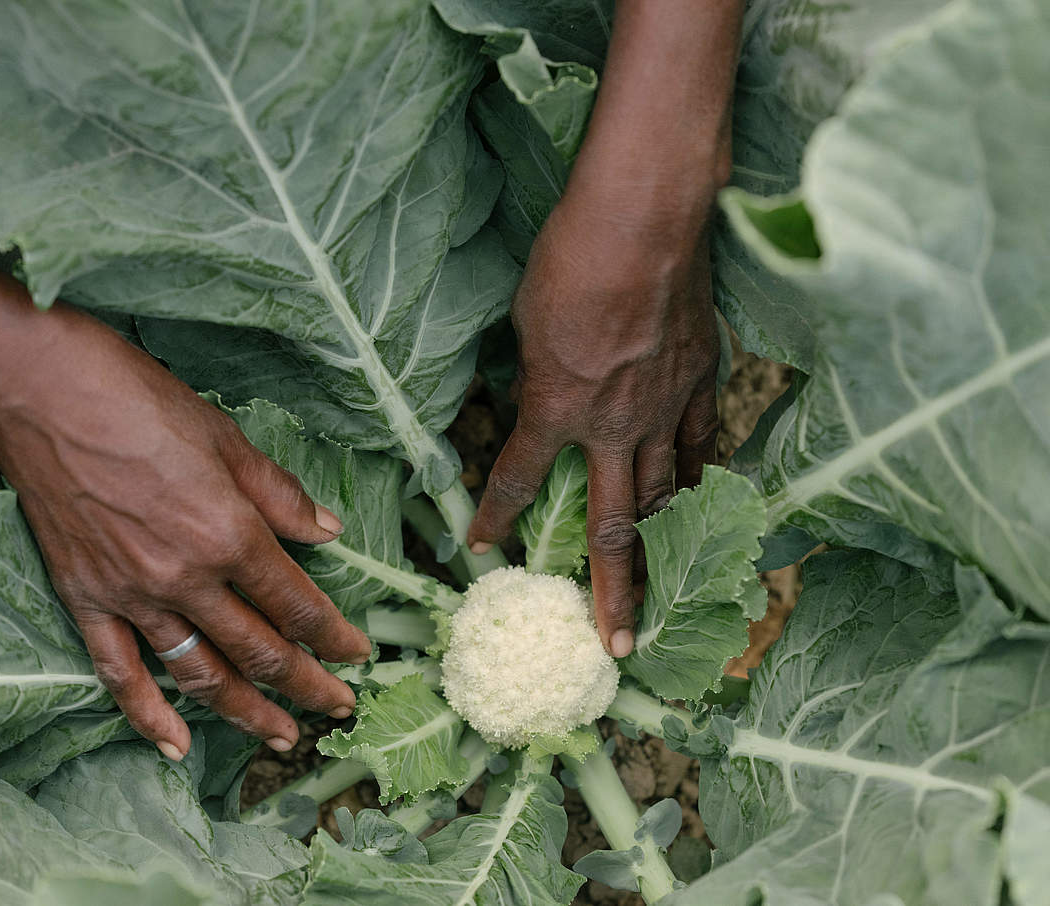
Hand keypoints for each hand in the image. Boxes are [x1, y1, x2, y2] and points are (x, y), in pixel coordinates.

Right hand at [0, 303, 372, 758]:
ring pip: (200, 675)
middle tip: (339, 706)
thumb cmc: (137, 401)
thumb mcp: (226, 437)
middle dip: (307, 685)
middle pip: (260, 651)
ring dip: (246, 713)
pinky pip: (119, 674)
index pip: (297, 605)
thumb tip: (327, 531)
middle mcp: (186, 578)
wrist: (38, 394)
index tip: (357, 652)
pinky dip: (147, 716)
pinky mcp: (85, 601)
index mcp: (229, 534)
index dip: (334, 635)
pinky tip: (175, 746)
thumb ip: (279, 495)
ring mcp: (132, 596)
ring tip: (281, 738)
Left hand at [465, 0, 739, 657]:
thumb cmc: (570, 259)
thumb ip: (533, 370)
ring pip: (667, 495)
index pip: (518, 478)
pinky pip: (704, 441)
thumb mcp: (526, 319)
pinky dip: (702, 474)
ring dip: (665, 548)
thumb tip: (535, 389)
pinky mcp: (702, 378)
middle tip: (618, 645)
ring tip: (669, 593)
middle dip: (615, 591)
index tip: (478, 550)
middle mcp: (614, 425)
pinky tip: (704, 498)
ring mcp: (665, 406)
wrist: (644, 218)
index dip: (494, 517)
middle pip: (615, 526)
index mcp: (556, 408)